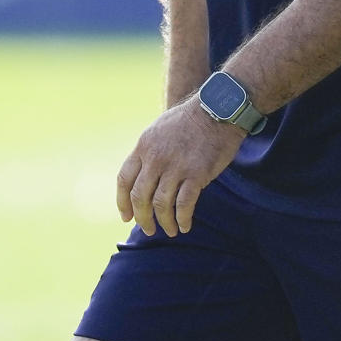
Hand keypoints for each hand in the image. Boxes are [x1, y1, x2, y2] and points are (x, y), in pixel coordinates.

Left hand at [115, 98, 244, 236]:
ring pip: (161, 205)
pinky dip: (183, 219)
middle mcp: (156, 158)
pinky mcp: (196, 174)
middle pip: (140, 197)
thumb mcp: (159, 130)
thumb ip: (148, 152)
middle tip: (148, 230)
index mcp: (143, 146)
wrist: (218, 109)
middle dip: (142, 218)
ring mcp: (175, 166)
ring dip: (164, 222)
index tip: (126, 216)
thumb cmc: (190, 121)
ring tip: (170, 231)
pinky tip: (185, 226)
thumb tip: (142, 177)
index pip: (124, 180)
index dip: (123, 202)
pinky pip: (184, 205)